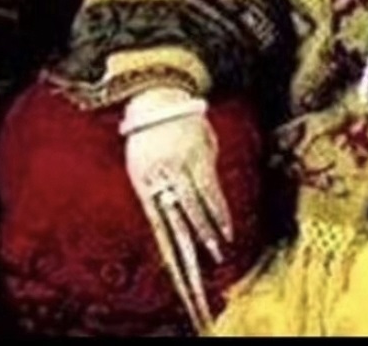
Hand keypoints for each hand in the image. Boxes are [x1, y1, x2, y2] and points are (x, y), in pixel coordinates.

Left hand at [123, 88, 232, 331]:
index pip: (159, 227)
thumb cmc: (147, 132)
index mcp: (144, 183)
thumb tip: (176, 210)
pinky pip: (210, 187)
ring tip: (220, 252)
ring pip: (198, 206)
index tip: (183, 274)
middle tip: (205, 270)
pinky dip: (219, 209)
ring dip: (210, 232)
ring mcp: (183, 166)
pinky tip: (225, 226)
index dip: (172, 253)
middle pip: (180, 222)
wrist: (157, 94)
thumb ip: (160, 188)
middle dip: (194, 249)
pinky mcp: (200, 153)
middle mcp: (163, 178)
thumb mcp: (142, 165)